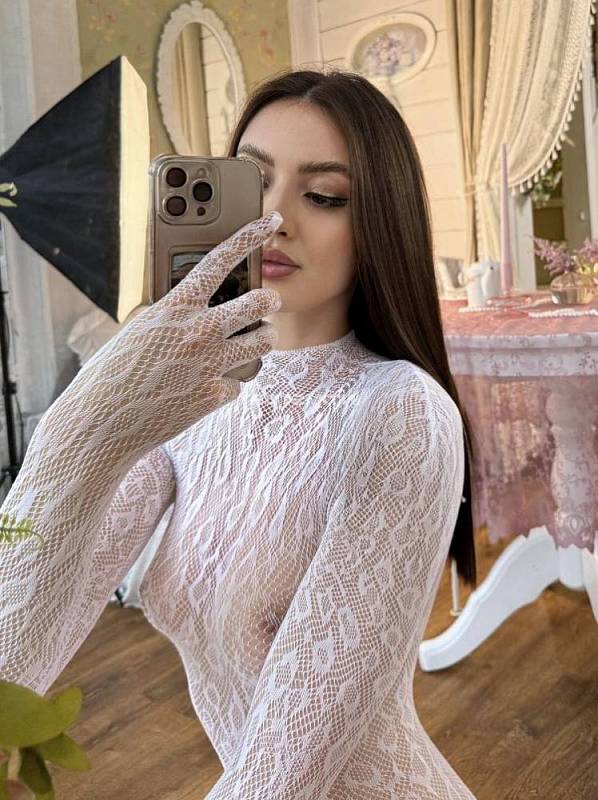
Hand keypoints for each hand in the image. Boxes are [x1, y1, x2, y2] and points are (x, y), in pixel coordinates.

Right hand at [41, 210, 283, 460]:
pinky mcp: (215, 395)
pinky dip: (226, 386)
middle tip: (269, 302)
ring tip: (253, 341)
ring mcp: (211, 364)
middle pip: (258, 303)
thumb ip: (176, 316)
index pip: (219, 260)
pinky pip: (238, 383)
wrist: (101, 421)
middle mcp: (198, 331)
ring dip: (262, 340)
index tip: (270, 220)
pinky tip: (203, 390)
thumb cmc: (112, 372)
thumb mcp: (141, 329)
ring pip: (264, 342)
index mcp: (174, 306)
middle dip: (269, 301)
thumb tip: (204, 311)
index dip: (248, 235)